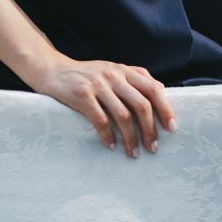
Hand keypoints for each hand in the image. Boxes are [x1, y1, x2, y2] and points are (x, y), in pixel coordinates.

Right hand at [27, 55, 177, 157]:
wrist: (50, 69)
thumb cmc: (82, 75)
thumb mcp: (109, 70)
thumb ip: (130, 79)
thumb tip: (157, 97)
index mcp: (124, 70)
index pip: (153, 89)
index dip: (166, 109)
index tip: (171, 128)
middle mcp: (113, 75)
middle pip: (142, 105)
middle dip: (150, 130)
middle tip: (153, 147)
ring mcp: (97, 85)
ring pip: (124, 116)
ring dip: (131, 138)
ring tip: (133, 153)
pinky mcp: (81, 95)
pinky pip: (101, 120)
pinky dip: (108, 136)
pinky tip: (111, 146)